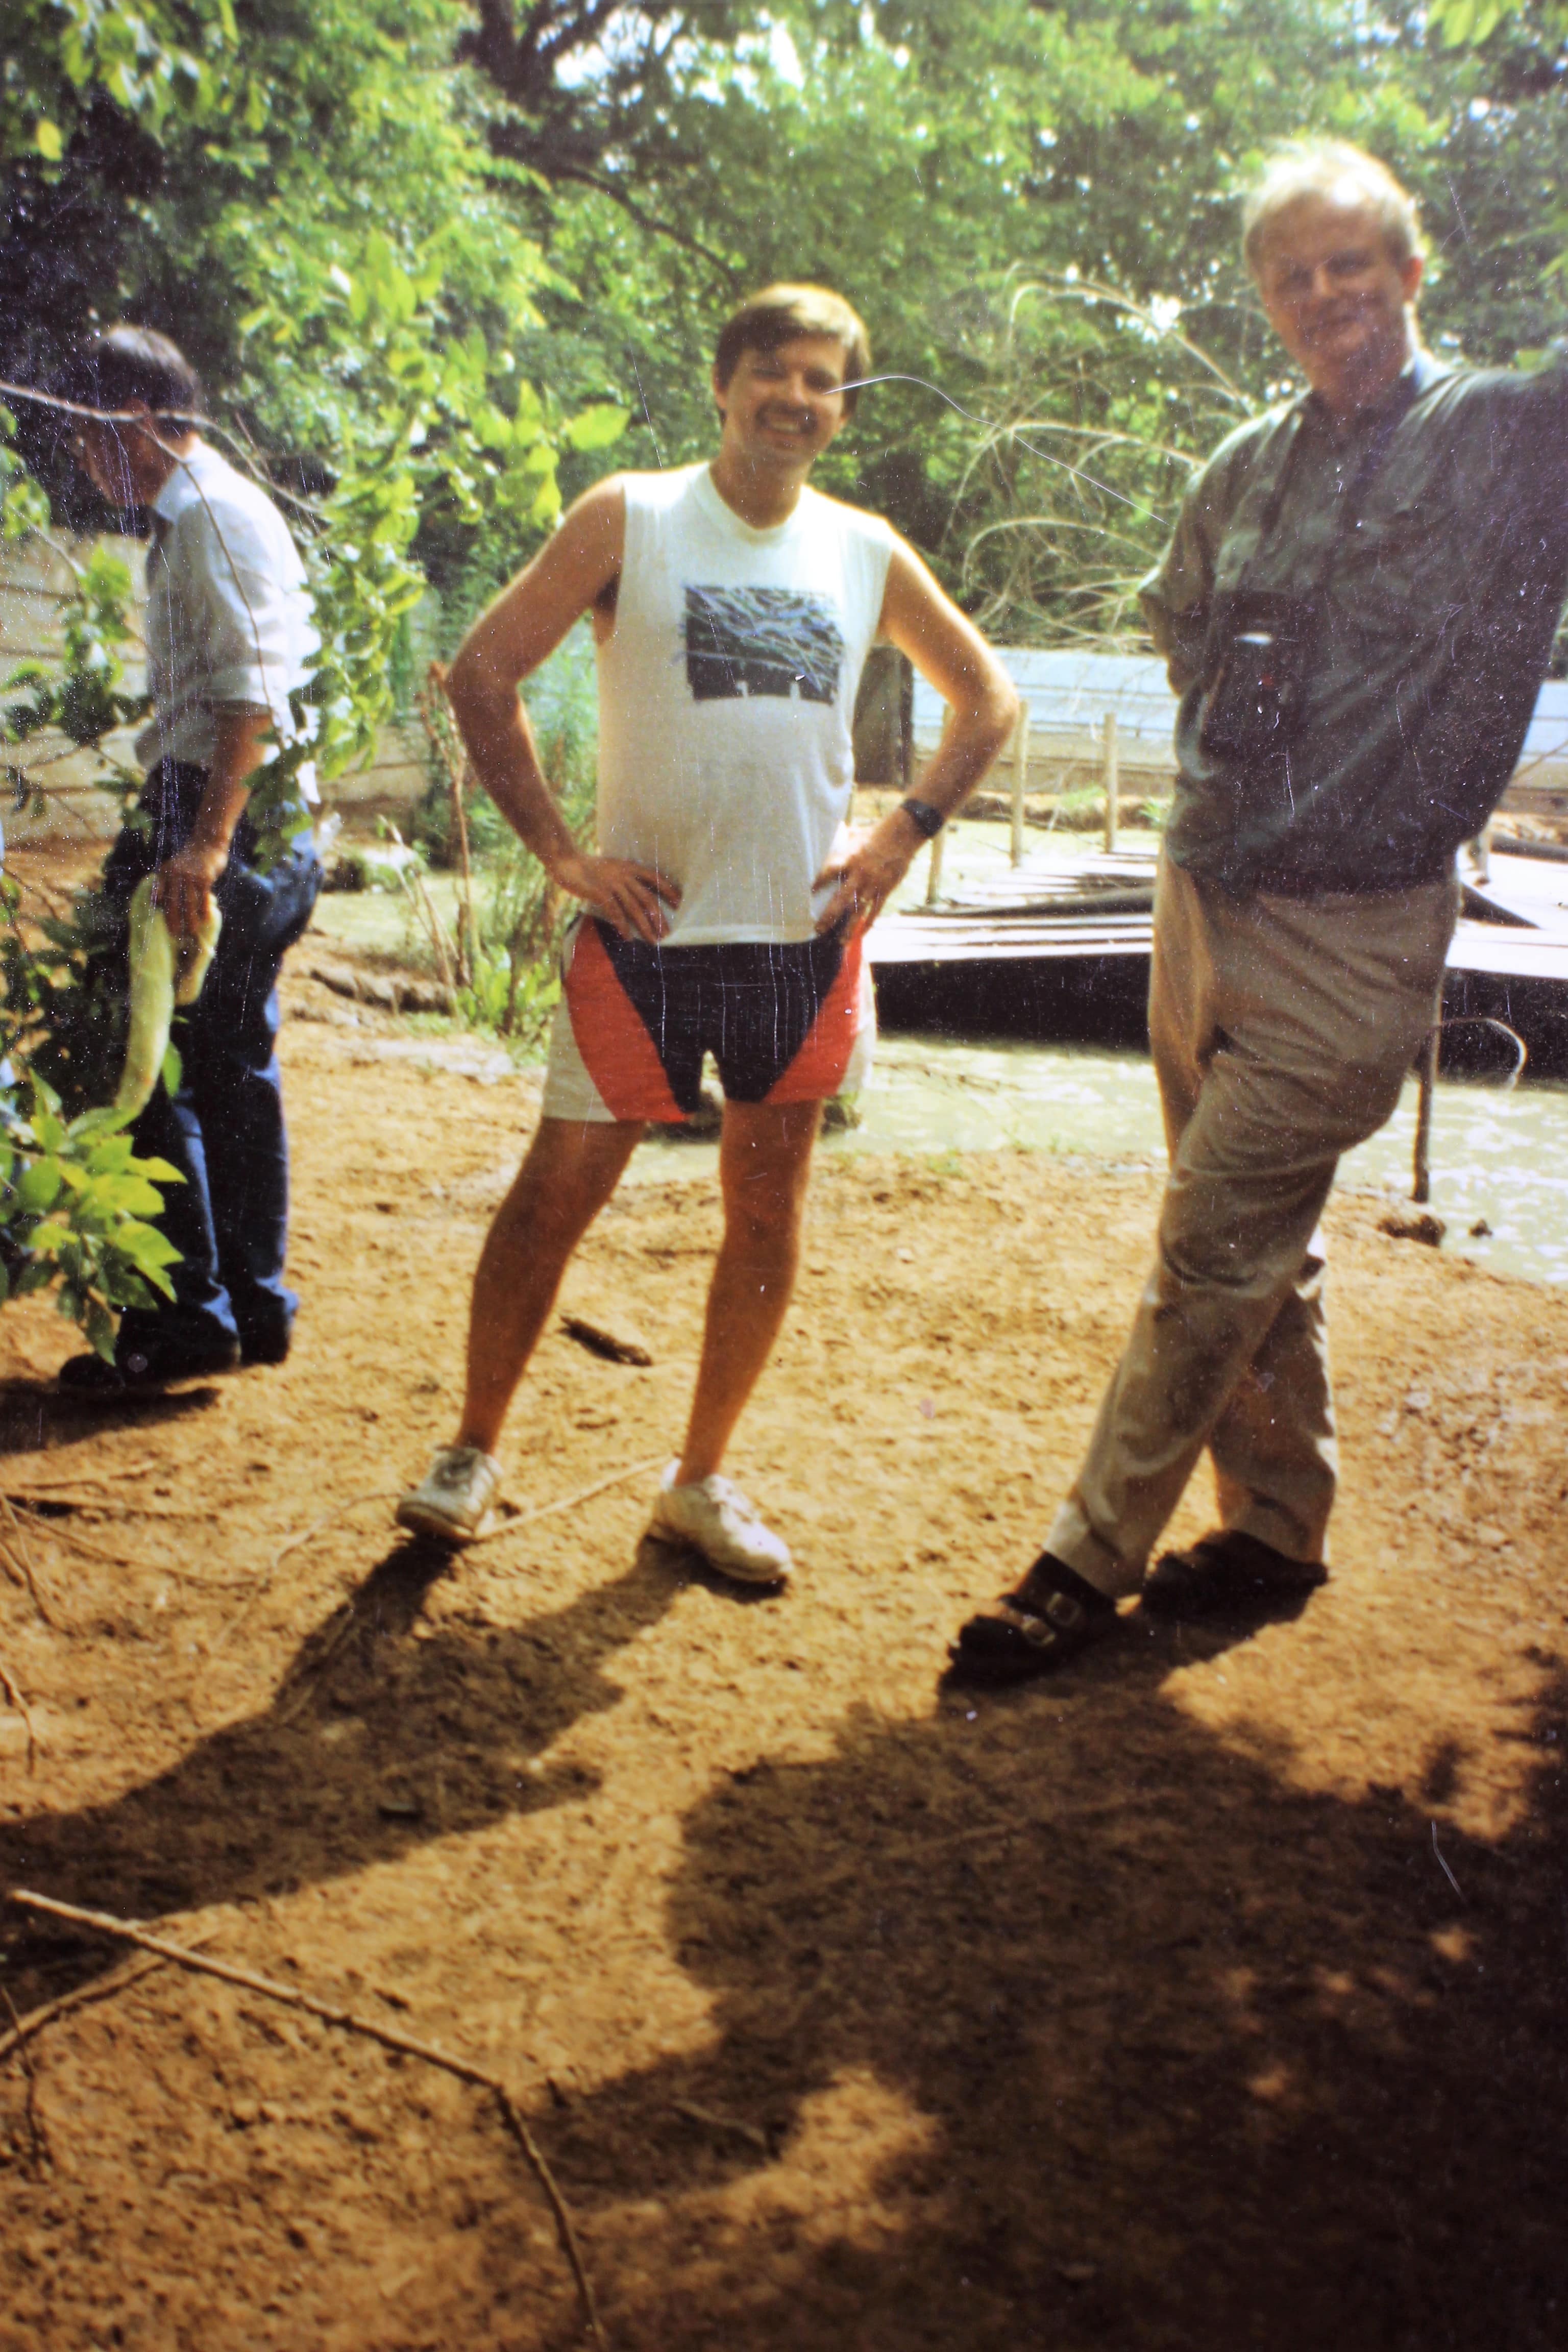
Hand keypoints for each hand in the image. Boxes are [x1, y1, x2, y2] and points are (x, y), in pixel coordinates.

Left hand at [151, 841, 228, 939]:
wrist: (207, 843)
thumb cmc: (191, 860)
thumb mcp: (174, 867)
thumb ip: (166, 882)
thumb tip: (157, 901)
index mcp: (164, 872)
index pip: (159, 895)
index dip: (160, 910)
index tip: (161, 924)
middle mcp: (175, 874)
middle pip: (173, 902)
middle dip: (173, 920)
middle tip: (175, 934)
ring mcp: (190, 876)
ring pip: (188, 903)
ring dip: (190, 919)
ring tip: (191, 931)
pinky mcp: (204, 878)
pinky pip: (203, 898)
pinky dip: (204, 910)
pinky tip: (205, 919)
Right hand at [554, 850, 679, 943]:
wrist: (567, 861)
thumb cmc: (590, 868)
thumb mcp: (613, 868)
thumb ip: (626, 878)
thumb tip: (639, 897)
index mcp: (630, 867)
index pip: (655, 878)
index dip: (669, 890)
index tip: (680, 903)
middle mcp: (624, 875)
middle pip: (648, 898)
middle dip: (659, 917)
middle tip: (667, 933)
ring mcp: (612, 883)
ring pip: (634, 908)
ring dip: (645, 926)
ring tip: (654, 940)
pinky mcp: (600, 892)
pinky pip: (615, 912)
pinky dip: (623, 926)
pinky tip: (628, 937)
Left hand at [812, 816, 922, 935]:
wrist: (903, 834)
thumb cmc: (877, 832)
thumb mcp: (856, 833)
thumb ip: (841, 839)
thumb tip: (831, 835)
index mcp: (849, 859)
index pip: (828, 874)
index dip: (818, 883)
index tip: (810, 892)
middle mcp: (860, 875)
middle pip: (840, 900)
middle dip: (828, 917)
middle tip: (818, 929)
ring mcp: (873, 885)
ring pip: (858, 911)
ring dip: (848, 928)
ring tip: (840, 941)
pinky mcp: (886, 890)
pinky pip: (876, 911)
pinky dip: (868, 923)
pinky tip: (861, 934)